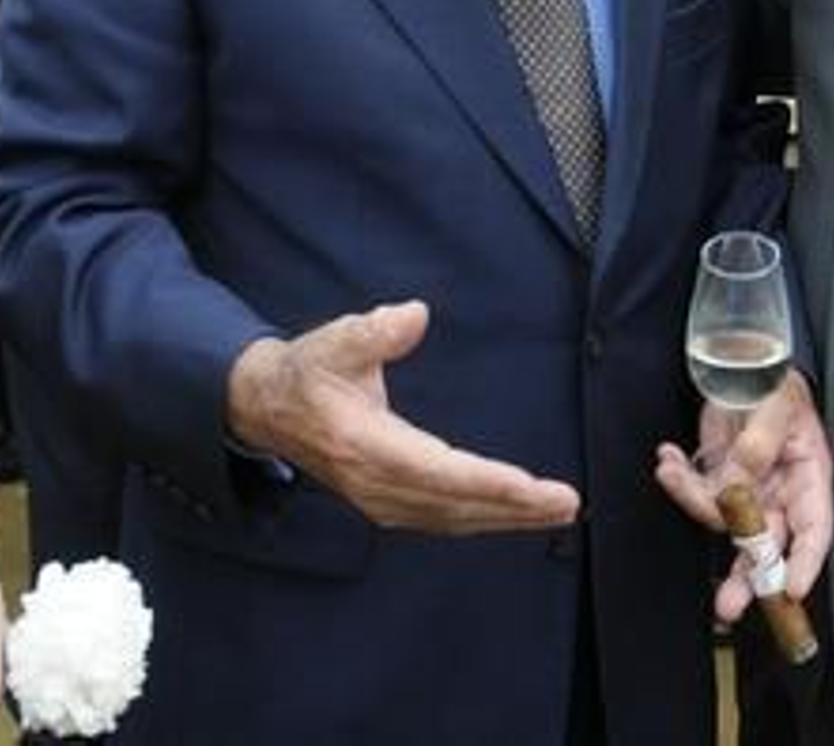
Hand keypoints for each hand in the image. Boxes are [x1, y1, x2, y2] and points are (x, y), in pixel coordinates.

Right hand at [227, 300, 579, 533]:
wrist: (266, 407)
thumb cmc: (309, 370)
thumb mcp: (336, 341)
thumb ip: (374, 329)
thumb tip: (415, 314)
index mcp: (367, 447)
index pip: (440, 472)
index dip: (489, 482)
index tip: (532, 486)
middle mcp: (376, 484)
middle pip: (456, 505)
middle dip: (514, 508)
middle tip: (567, 503)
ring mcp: (380, 499)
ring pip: (453, 518)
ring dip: (506, 518)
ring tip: (556, 511)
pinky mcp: (386, 501)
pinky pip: (443, 518)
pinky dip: (483, 518)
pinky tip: (514, 513)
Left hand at [655, 369, 832, 620]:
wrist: (746, 364)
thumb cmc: (776, 384)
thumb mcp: (778, 405)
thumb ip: (761, 444)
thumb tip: (739, 482)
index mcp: (809, 479)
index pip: (814, 530)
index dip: (805, 562)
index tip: (792, 589)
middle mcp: (779, 495)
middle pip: (767, 547)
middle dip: (746, 578)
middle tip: (727, 607)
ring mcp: (747, 492)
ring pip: (722, 522)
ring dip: (693, 502)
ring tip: (671, 472)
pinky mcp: (718, 481)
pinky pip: (696, 494)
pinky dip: (678, 480)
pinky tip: (669, 458)